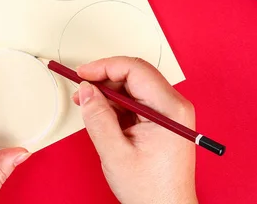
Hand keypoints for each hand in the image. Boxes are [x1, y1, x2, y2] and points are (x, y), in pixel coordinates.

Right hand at [72, 57, 196, 203]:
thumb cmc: (151, 190)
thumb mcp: (115, 153)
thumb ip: (98, 118)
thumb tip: (86, 90)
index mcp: (170, 110)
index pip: (135, 70)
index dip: (105, 67)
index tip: (83, 73)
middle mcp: (174, 106)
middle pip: (134, 75)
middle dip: (104, 80)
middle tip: (82, 90)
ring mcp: (170, 113)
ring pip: (133, 87)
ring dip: (108, 93)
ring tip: (88, 107)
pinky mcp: (162, 120)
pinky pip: (136, 101)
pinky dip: (116, 105)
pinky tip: (102, 116)